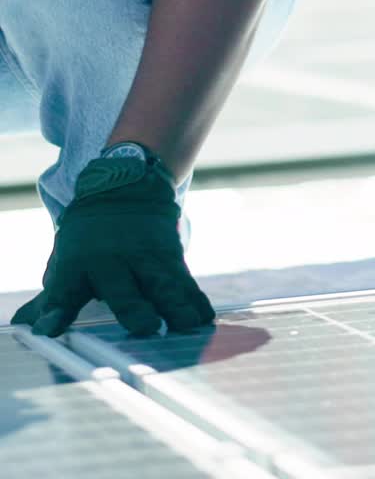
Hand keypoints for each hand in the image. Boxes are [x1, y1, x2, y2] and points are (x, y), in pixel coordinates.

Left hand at [11, 162, 214, 337]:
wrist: (127, 185)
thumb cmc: (91, 234)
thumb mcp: (67, 257)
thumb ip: (54, 297)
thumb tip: (28, 327)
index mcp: (79, 264)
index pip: (63, 291)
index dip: (55, 311)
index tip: (48, 330)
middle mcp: (114, 261)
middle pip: (124, 291)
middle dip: (135, 309)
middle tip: (147, 327)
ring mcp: (146, 258)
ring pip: (162, 285)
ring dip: (176, 305)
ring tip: (189, 324)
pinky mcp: (171, 256)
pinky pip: (185, 281)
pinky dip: (196, 300)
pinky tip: (205, 318)